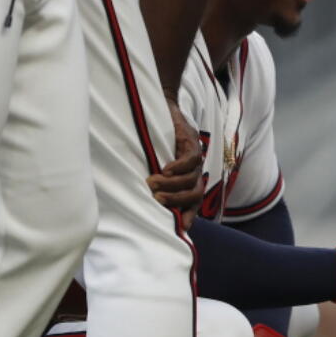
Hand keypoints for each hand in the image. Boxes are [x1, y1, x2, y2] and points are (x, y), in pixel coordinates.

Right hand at [147, 95, 203, 228]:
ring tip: (153, 183)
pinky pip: (191, 159)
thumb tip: (139, 202)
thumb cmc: (154, 140)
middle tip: (156, 199)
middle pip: (195, 195)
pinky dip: (179, 167)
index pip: (194, 203)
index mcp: (189, 180)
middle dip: (176, 200)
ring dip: (173, 184)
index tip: (179, 228)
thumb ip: (155, 182)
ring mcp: (196, 156)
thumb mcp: (154, 163)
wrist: (162, 108)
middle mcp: (195, 171)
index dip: (189, 215)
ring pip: (192, 179)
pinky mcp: (192, 141)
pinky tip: (165, 169)